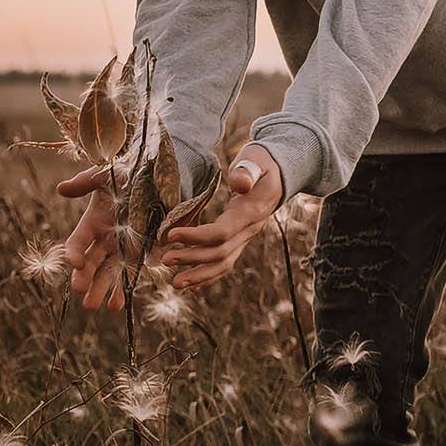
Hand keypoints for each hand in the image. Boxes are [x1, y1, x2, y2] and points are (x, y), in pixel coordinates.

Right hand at [56, 164, 139, 312]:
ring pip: (107, 273)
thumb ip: (85, 182)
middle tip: (80, 292)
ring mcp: (122, 249)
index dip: (75, 252)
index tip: (75, 262)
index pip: (78, 241)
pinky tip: (117, 305)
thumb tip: (61, 189)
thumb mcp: (106, 174)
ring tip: (95, 307)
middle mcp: (105, 239)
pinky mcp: (140, 254)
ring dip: (101, 290)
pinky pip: (129, 275)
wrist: (160, 177)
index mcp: (93, 221)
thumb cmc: (130, 173)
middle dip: (84, 278)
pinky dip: (123, 290)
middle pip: (90, 262)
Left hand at [159, 144, 282, 290]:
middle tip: (165, 260)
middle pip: (220, 253)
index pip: (222, 232)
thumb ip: (246, 171)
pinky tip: (192, 285)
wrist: (280, 173)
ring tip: (175, 283)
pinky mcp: (240, 240)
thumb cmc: (262, 163)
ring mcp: (246, 237)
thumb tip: (239, 185)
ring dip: (199, 276)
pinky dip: (208, 276)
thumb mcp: (256, 160)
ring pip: (223, 264)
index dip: (196, 237)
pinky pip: (225, 263)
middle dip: (191, 259)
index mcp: (251, 212)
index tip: (171, 235)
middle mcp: (250, 230)